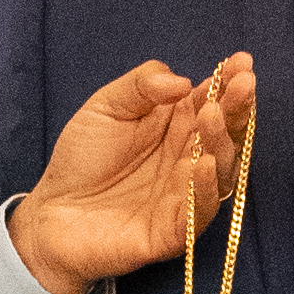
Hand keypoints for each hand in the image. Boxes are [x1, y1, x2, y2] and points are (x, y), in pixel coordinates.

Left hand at [10, 53, 254, 293]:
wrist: (50, 213)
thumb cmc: (81, 159)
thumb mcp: (106, 106)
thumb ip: (142, 86)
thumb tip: (183, 81)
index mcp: (177, 127)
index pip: (212, 102)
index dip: (229, 82)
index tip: (242, 61)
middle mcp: (187, 160)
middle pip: (224, 134)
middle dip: (236, 108)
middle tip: (243, 84)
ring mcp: (184, 196)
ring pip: (220, 171)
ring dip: (222, 142)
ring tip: (212, 116)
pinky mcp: (173, 231)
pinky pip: (199, 212)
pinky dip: (206, 189)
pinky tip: (205, 164)